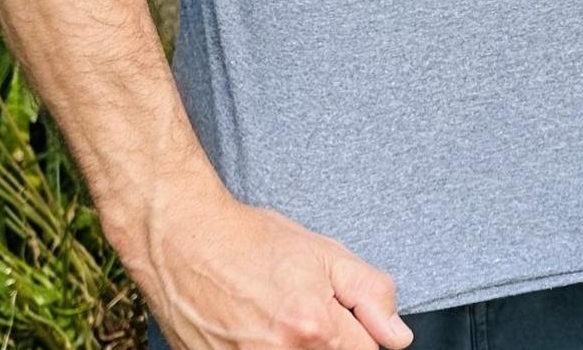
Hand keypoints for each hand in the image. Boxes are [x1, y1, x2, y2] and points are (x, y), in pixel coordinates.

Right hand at [128, 180, 412, 348]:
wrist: (184, 243)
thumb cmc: (252, 243)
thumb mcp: (325, 252)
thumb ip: (370, 293)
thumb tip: (398, 337)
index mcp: (314, 329)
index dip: (360, 332)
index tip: (341, 315)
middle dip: (329, 341)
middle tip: (305, 313)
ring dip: (299, 347)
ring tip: (276, 319)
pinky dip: (267, 349)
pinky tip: (254, 329)